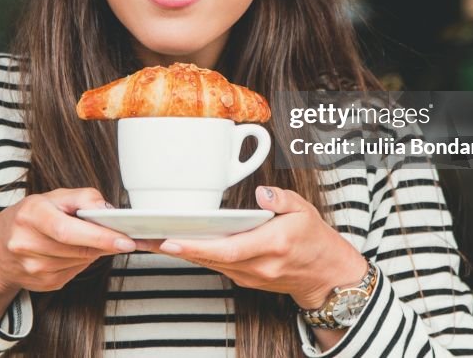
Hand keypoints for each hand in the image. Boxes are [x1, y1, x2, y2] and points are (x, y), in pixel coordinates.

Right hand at [0, 188, 137, 316]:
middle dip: (104, 244)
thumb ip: (82, 198)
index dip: (99, 236)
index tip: (126, 240)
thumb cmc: (27, 218)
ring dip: (93, 251)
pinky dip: (82, 261)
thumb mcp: (51, 197)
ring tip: (90, 238)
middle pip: (78, 249)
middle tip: (124, 238)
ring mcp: (33, 269)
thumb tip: (109, 210)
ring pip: (80, 262)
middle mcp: (27, 244)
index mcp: (30, 215)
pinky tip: (74, 251)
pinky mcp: (42, 284)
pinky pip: (75, 272)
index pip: (68, 230)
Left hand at [138, 186, 367, 307]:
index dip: (196, 246)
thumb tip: (262, 193)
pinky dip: (196, 255)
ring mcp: (250, 277)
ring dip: (181, 252)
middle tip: (144, 238)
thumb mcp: (305, 211)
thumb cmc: (316, 241)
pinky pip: (216, 266)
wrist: (327, 277)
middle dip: (175, 248)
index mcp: (272, 246)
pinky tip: (178, 244)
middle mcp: (258, 266)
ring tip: (151, 238)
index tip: (170, 239)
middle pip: (209, 259)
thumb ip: (282, 199)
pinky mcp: (245, 279)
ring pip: (209, 264)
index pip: (228, 249)